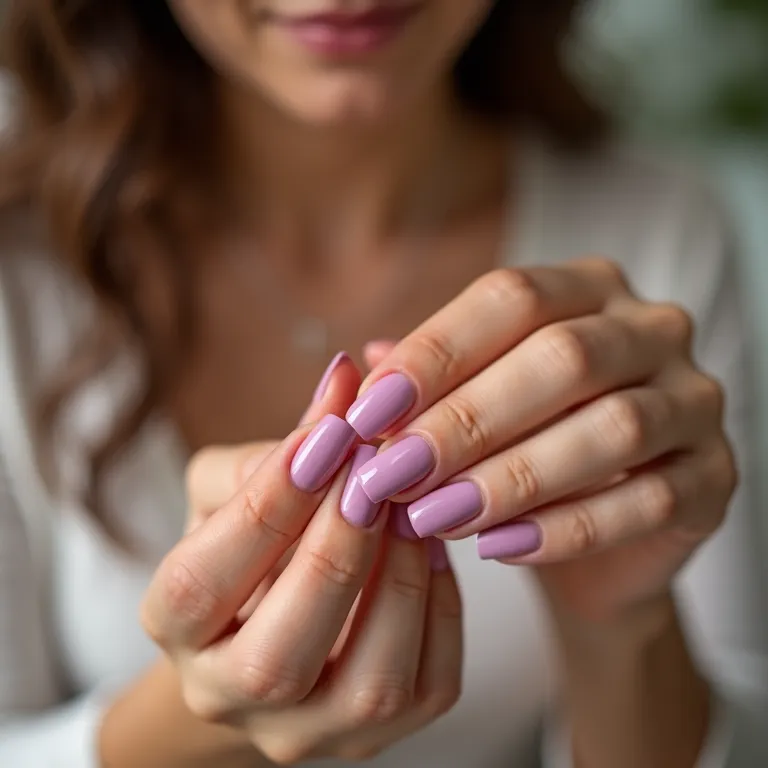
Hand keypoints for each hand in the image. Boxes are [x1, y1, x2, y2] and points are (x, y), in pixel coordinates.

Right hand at [141, 360, 461, 764]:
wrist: (270, 626)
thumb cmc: (250, 547)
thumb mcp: (235, 490)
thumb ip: (282, 442)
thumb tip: (347, 378)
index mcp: (177, 631)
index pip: (201, 583)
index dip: (267, 505)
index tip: (327, 435)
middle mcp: (229, 698)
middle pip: (276, 656)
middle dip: (335, 548)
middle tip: (377, 467)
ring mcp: (306, 730)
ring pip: (367, 684)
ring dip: (400, 577)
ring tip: (413, 501)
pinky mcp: (377, 735)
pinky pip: (428, 682)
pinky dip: (440, 603)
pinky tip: (434, 544)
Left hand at [349, 259, 736, 621]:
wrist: (597, 531)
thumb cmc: (521, 443)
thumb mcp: (474, 398)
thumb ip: (430, 380)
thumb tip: (361, 370)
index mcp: (588, 287)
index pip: (511, 297)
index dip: (435, 351)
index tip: (367, 410)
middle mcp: (652, 328)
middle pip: (562, 358)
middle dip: (465, 420)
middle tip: (393, 473)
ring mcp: (696, 399)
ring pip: (611, 428)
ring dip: (510, 477)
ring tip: (434, 516)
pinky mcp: (717, 475)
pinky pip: (650, 500)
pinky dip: (567, 528)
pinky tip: (499, 547)